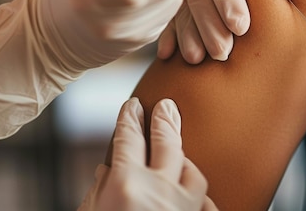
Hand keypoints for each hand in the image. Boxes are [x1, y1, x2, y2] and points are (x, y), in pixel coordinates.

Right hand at [79, 97, 216, 210]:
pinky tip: (199, 199)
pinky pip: (208, 206)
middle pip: (167, 144)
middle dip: (165, 121)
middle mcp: (159, 190)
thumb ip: (96, 193)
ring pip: (194, 174)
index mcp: (126, 184)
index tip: (132, 105)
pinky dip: (203, 201)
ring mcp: (183, 208)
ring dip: (186, 163)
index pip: (128, 139)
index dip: (129, 118)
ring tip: (182, 158)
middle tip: (166, 106)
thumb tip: (105, 173)